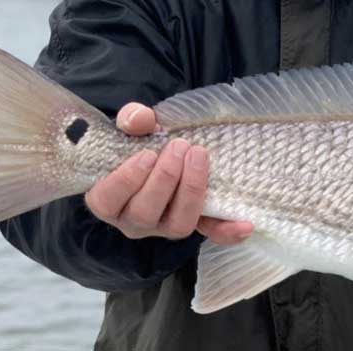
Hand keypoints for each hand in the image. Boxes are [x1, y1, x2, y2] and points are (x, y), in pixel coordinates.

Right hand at [84, 102, 253, 244]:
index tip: (147, 154)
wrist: (162, 148)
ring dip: (191, 191)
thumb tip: (140, 119)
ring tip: (198, 156)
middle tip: (180, 147)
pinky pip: (210, 234)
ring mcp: (164, 225)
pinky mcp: (193, 224)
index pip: (107, 201)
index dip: (126, 181)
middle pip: (144, 214)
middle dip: (165, 179)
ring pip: (177, 225)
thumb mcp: (132, 127)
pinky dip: (227, 231)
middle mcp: (134, 220)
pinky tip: (245, 224)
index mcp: (109, 199)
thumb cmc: (139, 142)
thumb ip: (131, 120)